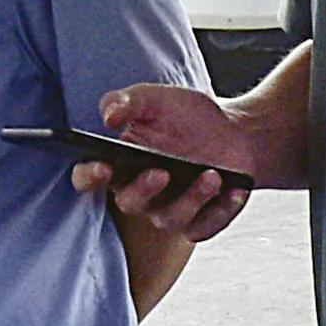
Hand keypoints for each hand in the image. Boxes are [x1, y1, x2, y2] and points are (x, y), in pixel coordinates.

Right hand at [78, 81, 277, 228]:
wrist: (235, 131)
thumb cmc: (187, 116)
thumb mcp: (155, 99)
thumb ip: (127, 101)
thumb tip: (108, 116)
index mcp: (121, 164)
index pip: (90, 177)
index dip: (90, 176)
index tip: (103, 166)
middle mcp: (141, 193)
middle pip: (129, 203)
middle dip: (143, 190)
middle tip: (161, 172)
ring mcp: (172, 210)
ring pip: (170, 219)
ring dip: (190, 200)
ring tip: (211, 176)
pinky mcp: (201, 221)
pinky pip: (206, 226)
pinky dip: (221, 211)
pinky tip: (235, 191)